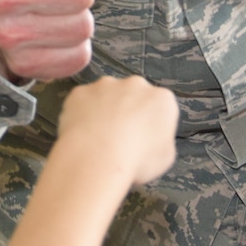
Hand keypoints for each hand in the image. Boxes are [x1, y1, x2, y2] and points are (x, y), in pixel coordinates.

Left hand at [53, 77, 178, 187]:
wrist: (97, 158)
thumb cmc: (136, 160)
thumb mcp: (164, 157)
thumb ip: (161, 140)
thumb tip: (151, 139)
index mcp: (162, 99)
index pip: (160, 106)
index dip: (151, 124)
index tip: (144, 138)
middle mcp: (135, 85)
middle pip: (133, 95)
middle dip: (128, 110)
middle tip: (121, 136)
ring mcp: (105, 85)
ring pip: (106, 95)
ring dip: (105, 109)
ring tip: (99, 137)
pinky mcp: (81, 91)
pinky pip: (83, 101)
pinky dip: (82, 114)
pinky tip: (82, 134)